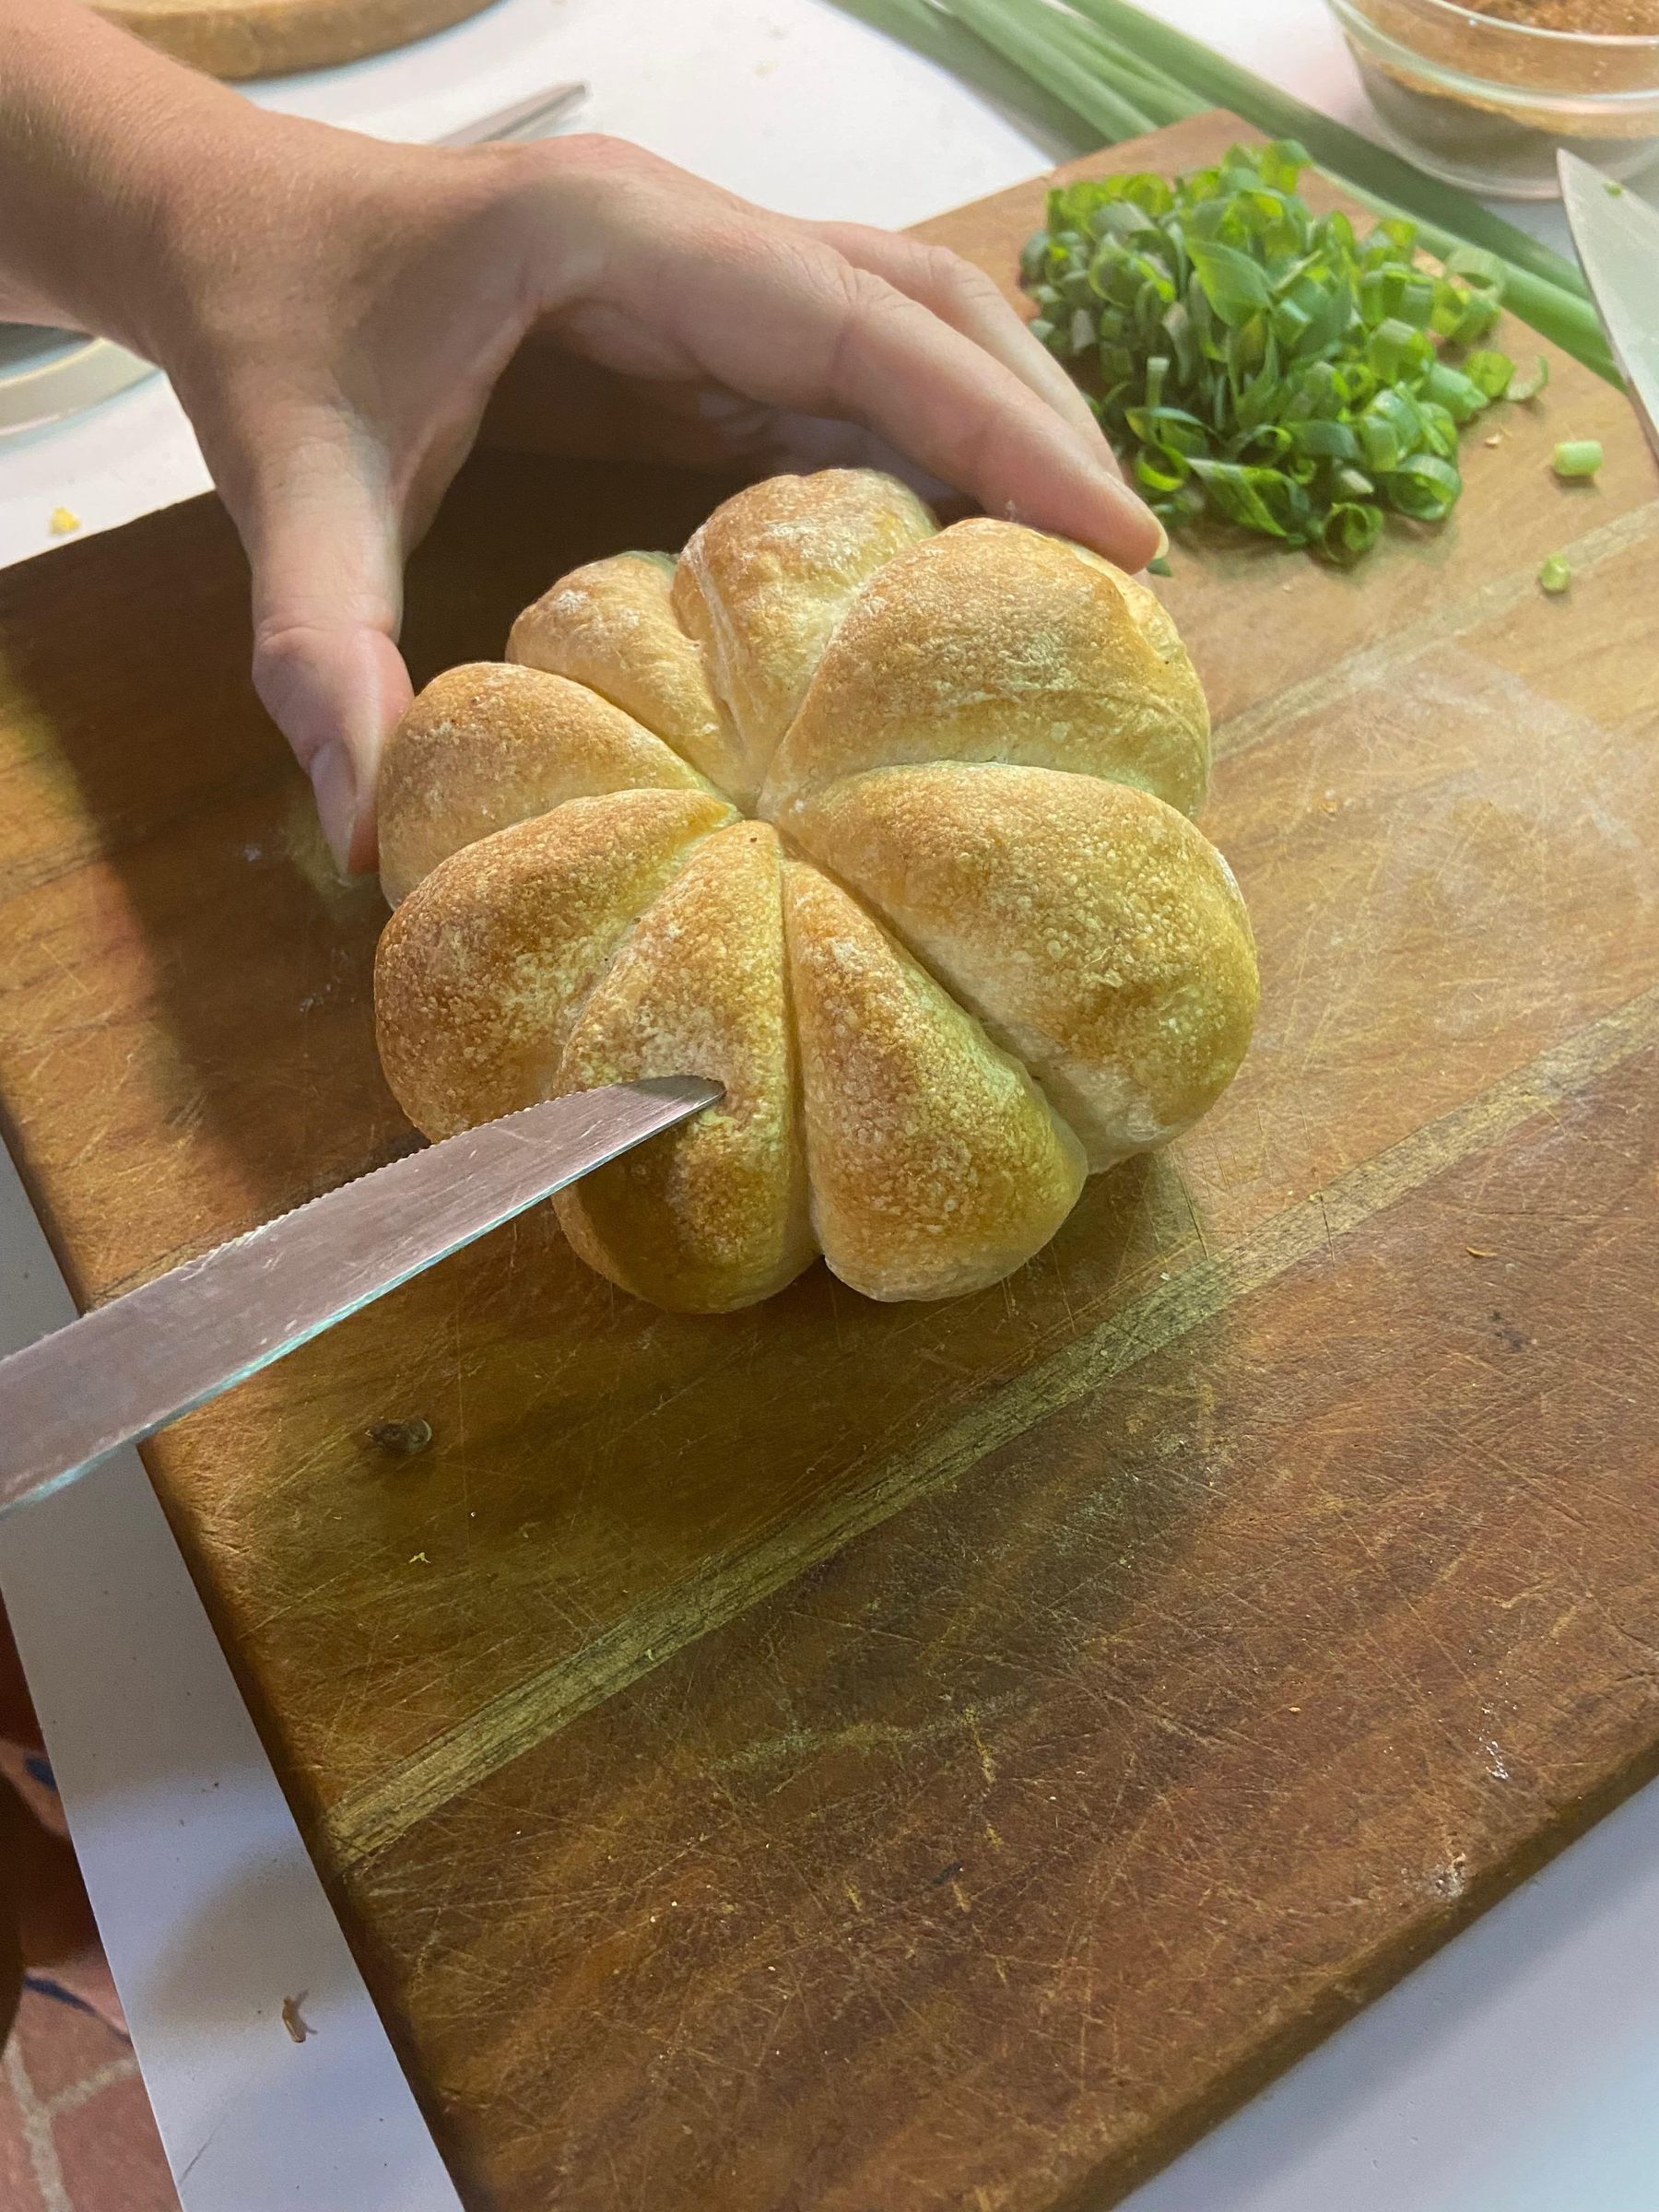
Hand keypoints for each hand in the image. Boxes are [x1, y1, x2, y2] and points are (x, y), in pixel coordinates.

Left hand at [0, 8, 1160, 875]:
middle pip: (931, 308)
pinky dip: (924, 466)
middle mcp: (695, 244)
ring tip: (1082, 574)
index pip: (869, 325)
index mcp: (626, 238)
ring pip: (906, 337)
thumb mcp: (289, 479)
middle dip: (1045, 429)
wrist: (228, 237)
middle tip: (1132, 579)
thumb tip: (367, 828)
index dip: (1008, 431)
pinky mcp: (696, 340)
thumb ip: (322, 642)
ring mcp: (705, 287)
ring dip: (1003, 439)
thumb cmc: (269, 331)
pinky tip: (957, 567)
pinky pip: (845, 392)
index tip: (1124, 541)